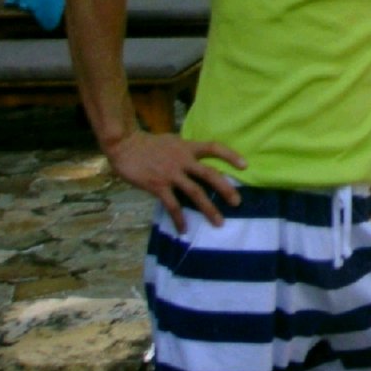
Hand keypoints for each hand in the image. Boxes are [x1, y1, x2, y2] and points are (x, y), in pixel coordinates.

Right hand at [107, 131, 244, 231]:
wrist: (126, 146)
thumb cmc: (149, 144)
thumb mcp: (174, 141)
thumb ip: (187, 151)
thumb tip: (198, 158)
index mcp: (188, 147)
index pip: (214, 148)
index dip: (231, 156)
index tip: (245, 166)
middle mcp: (183, 160)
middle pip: (210, 174)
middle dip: (225, 189)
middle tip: (237, 202)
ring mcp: (171, 174)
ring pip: (195, 192)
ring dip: (208, 209)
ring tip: (219, 222)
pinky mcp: (158, 186)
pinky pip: (172, 205)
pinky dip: (179, 218)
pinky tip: (184, 229)